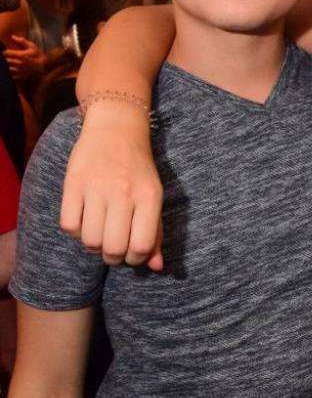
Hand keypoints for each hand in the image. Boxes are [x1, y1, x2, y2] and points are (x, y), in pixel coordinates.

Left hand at [4, 35, 45, 81]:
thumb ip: (22, 41)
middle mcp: (19, 63)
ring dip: (8, 66)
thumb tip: (12, 36)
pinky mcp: (21, 76)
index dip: (6, 52)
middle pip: (6, 61)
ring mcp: (20, 71)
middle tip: (9, 58)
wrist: (44, 66)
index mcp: (21, 55)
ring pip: (8, 68)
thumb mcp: (32, 46)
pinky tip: (15, 69)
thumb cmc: (37, 54)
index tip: (8, 52)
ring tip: (12, 64)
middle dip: (6, 59)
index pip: (6, 53)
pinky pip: (12, 75)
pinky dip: (11, 73)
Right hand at [60, 101, 163, 268]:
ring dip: (93, 247)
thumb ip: (156, 233)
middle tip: (113, 248)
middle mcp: (123, 192)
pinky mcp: (73, 182)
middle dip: (113, 257)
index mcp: (149, 197)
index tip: (132, 253)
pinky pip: (69, 225)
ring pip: (90, 241)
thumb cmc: (138, 170)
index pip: (141, 246)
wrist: (116, 129)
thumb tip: (157, 267)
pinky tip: (83, 221)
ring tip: (99, 234)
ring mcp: (96, 186)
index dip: (135, 259)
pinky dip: (75, 231)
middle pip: (113, 248)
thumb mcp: (153, 197)